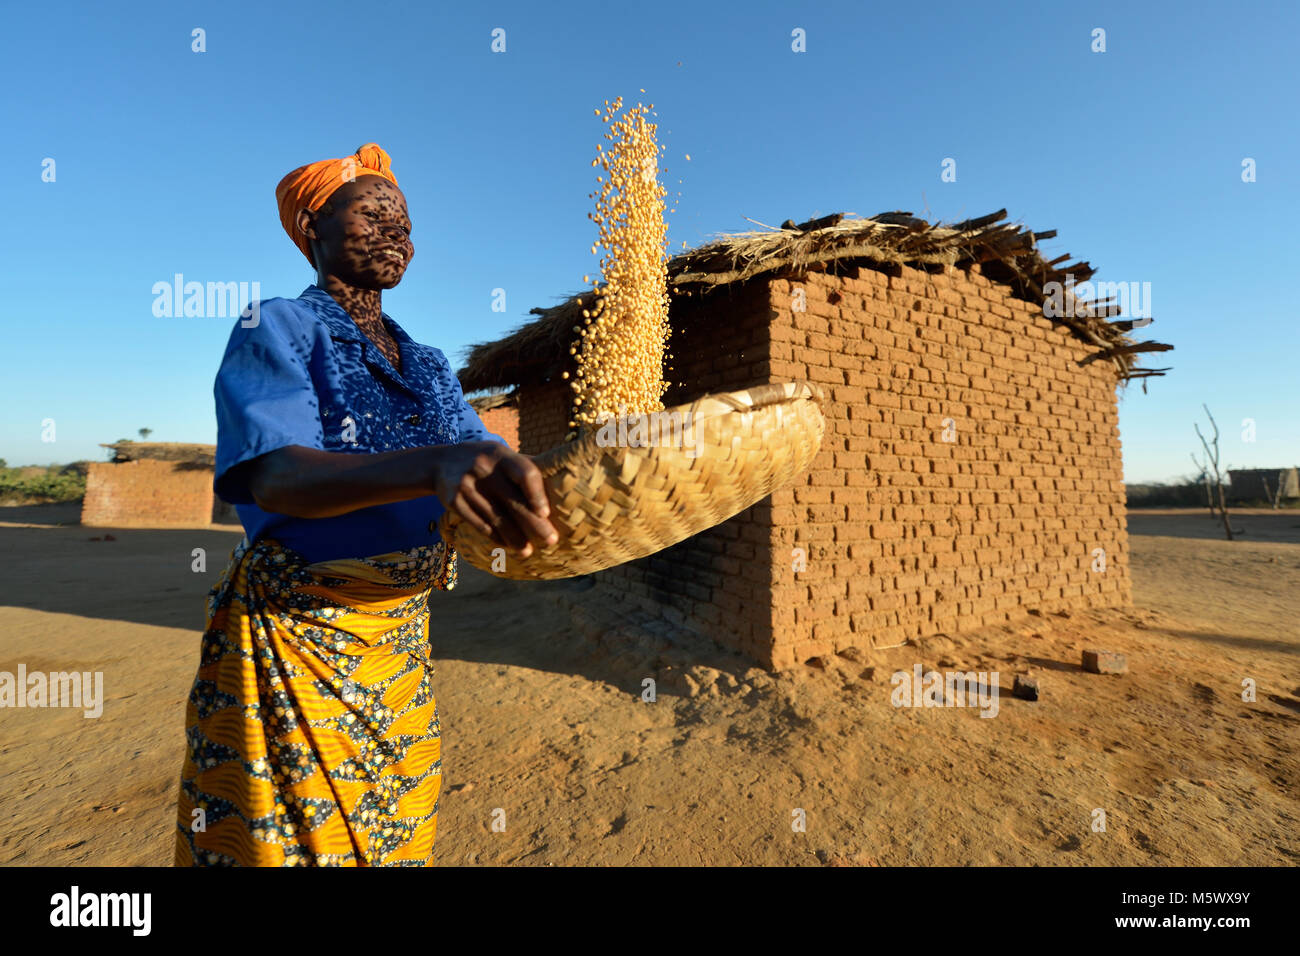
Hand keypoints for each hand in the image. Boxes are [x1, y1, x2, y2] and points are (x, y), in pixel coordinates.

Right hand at [432, 442, 557, 557]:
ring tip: (527, 551)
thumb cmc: (485, 461)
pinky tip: (506, 545)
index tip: (546, 513)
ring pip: (495, 517)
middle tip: (550, 540)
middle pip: (512, 500)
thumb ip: (525, 467)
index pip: (525, 473)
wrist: (440, 462)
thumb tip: (562, 482)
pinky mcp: (453, 501)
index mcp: (501, 455)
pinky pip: (479, 523)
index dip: (537, 494)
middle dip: (534, 524)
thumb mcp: (502, 455)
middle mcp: (483, 468)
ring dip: (514, 537)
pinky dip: (494, 536)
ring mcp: (466, 485)